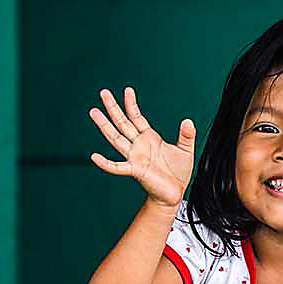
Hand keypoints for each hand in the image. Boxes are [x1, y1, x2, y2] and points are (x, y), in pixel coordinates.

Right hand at [88, 87, 195, 208]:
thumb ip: (186, 135)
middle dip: (113, 108)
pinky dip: (105, 163)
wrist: (175, 193)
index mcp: (149, 138)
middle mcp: (138, 145)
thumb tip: (188, 120)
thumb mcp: (186, 150)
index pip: (137, 117)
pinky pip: (117, 167)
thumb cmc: (179, 172)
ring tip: (94, 112)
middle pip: (122, 123)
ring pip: (116, 139)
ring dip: (105, 126)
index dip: (131, 104)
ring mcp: (134, 157)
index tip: (127, 90)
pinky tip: (94, 157)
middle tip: (103, 92)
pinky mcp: (135, 171)